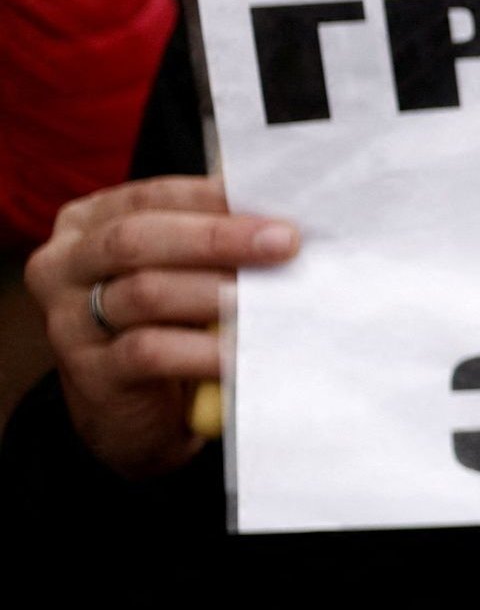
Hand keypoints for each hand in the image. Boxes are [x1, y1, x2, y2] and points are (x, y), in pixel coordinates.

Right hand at [29, 179, 294, 479]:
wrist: (133, 412)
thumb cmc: (168, 324)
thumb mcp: (180, 273)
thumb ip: (211, 241)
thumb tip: (281, 219)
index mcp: (87, 225)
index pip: (149, 197)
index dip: (211, 199)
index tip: (274, 207)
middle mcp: (64, 266)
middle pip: (136, 239)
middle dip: (217, 238)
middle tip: (284, 244)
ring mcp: (68, 320)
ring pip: (145, 293)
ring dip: (217, 294)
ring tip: (274, 299)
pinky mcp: (88, 372)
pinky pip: (149, 352)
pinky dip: (203, 350)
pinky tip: (243, 352)